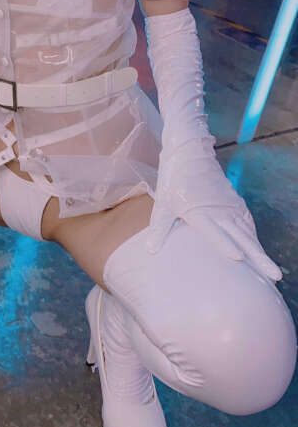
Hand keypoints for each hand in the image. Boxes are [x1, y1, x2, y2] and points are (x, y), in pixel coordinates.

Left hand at [146, 151, 282, 282]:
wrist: (189, 151)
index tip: (238, 258)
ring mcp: (229, 206)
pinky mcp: (234, 201)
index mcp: (198, 211)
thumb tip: (149, 250)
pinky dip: (254, 238)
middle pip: (242, 237)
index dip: (225, 243)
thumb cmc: (173, 178)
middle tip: (275, 275)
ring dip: (261, 252)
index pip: (214, 231)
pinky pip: (248, 223)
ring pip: (248, 233)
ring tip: (273, 272)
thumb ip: (159, 227)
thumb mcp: (162, 203)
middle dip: (259, 257)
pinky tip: (258, 250)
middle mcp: (218, 210)